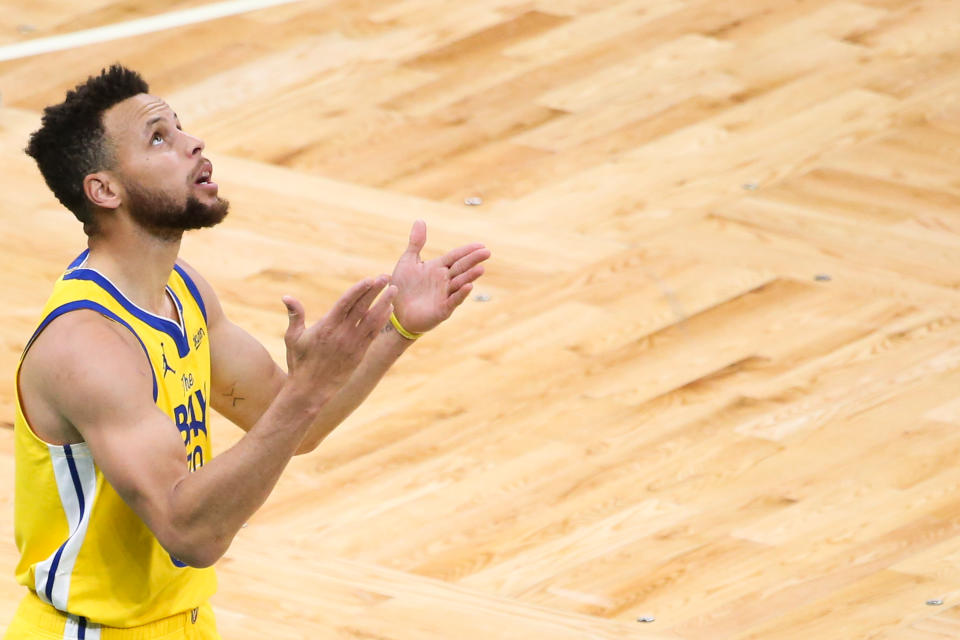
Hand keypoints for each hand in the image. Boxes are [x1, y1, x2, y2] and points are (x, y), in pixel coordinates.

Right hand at [281, 276, 396, 395]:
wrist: (311, 390)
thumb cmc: (300, 363)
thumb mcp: (293, 338)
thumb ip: (295, 316)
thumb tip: (286, 296)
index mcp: (326, 327)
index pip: (346, 303)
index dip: (359, 290)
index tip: (370, 279)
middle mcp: (342, 334)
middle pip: (362, 308)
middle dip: (375, 291)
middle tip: (386, 276)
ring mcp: (353, 344)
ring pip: (372, 320)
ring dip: (384, 303)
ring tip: (394, 289)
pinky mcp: (359, 353)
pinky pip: (374, 333)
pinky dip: (382, 320)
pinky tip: (389, 308)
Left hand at [390, 220, 490, 333]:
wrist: (395, 311)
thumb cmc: (402, 287)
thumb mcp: (408, 261)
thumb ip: (416, 243)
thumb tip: (420, 220)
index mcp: (438, 267)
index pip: (455, 256)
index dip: (467, 251)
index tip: (481, 245)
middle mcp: (444, 280)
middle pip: (461, 267)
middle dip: (473, 260)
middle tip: (487, 252)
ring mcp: (445, 294)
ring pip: (460, 283)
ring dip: (470, 276)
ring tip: (481, 268)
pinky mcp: (442, 309)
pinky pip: (453, 300)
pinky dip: (461, 294)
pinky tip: (468, 286)